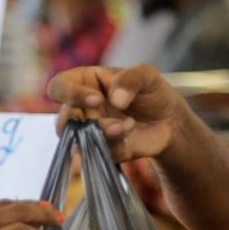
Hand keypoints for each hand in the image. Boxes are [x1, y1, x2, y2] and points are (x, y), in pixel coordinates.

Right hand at [50, 64, 188, 162]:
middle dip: (86, 121)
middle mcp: (80, 108)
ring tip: (126, 127)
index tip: (96, 98)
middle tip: (112, 119)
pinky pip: (96, 154)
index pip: (59, 87)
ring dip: (102, 134)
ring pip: (78, 140)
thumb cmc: (152, 92)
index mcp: (84, 83)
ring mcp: (88, 132)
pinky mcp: (100, 151)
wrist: (170, 121)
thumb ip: (130, 79)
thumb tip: (115, 99)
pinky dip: (113, 146)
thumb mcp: (147, 75)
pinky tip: (130, 134)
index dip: (69, 94)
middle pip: (64, 119)